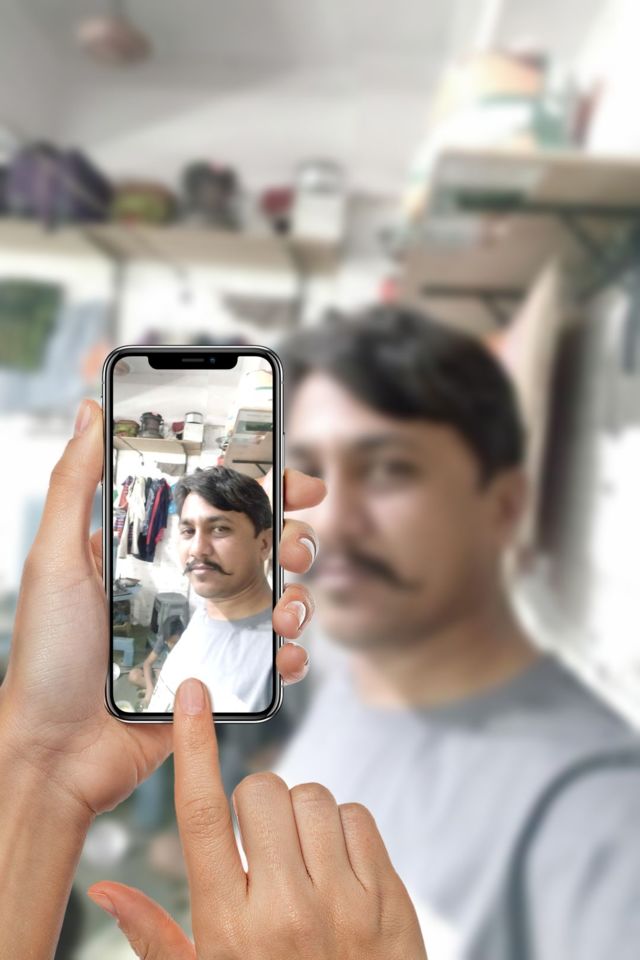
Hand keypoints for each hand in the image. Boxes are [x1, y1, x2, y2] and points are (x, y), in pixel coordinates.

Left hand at [0, 399, 324, 819]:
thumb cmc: (47, 656)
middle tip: (297, 547)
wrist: (56, 754)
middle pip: (261, 548)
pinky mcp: (219, 679)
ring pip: (276, 599)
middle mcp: (185, 586)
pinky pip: (270, 660)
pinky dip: (291, 655)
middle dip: (294, 540)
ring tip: (287, 609)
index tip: (295, 481)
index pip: (217, 505)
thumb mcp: (54, 558)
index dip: (262, 488)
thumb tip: (91, 409)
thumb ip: (74, 483)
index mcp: (152, 551)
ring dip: (298, 597)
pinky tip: (285, 655)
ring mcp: (205, 633)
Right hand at [88, 679, 428, 959]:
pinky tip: (336, 867)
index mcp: (229, 928)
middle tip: (260, 842)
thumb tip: (104, 886)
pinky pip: (358, 817)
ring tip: (300, 859)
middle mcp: (285, 909)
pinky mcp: (389, 898)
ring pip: (314, 797)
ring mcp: (344, 902)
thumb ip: (154, 936)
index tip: (192, 694)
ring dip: (301, 814)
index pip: (201, 816)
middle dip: (256, 801)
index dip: (193, 746)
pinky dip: (343, 829)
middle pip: (262, 791)